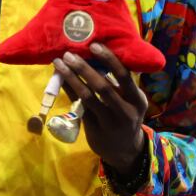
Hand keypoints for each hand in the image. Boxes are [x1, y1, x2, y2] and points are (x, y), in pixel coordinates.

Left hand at [52, 43, 147, 174]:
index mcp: (138, 100)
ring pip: (87, 96)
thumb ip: (117, 84)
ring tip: (58, 63)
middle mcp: (126, 111)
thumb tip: (93, 55)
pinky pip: (78, 105)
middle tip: (69, 54)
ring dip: (71, 78)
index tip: (94, 45)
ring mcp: (109, 121)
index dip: (109, 60)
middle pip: (102, 87)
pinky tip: (59, 79)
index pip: (124, 76)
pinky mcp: (93, 128)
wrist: (124, 150)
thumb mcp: (130, 101)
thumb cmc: (125, 116)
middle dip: (84, 68)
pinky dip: (68, 89)